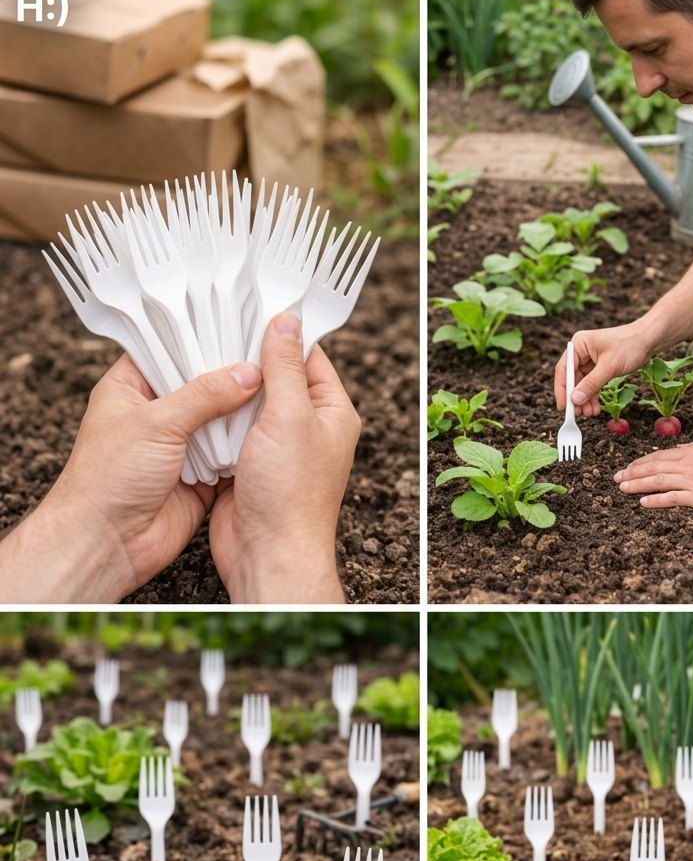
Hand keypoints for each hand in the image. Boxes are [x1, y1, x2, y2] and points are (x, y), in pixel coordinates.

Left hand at [0, 356, 260, 601]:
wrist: (107, 542)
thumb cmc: (107, 479)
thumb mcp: (155, 422)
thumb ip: (204, 395)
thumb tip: (247, 373)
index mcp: (130, 387)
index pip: (169, 347)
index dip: (201, 335)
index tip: (238, 321)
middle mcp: (156, 413)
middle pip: (202, 383)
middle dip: (231, 374)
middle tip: (266, 353)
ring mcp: (179, 445)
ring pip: (219, 418)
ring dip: (242, 411)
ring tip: (277, 385)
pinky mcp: (199, 476)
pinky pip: (229, 454)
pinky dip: (245, 446)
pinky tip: (269, 428)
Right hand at [208, 313, 360, 602]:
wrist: (269, 553)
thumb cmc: (290, 493)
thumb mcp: (290, 416)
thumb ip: (284, 367)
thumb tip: (286, 322)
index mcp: (331, 412)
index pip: (308, 356)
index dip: (280, 332)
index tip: (248, 307)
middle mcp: (306, 428)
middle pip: (274, 377)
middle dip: (245, 358)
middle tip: (212, 331)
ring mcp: (276, 448)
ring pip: (248, 404)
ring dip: (226, 389)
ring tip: (196, 359)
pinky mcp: (248, 466)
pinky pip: (229, 431)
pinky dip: (213, 418)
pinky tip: (193, 399)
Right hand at [555, 323, 655, 415]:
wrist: (649, 340)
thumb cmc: (630, 345)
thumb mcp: (609, 366)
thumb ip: (591, 384)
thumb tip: (575, 400)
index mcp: (579, 345)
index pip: (564, 370)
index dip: (562, 390)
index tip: (564, 407)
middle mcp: (581, 352)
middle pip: (571, 379)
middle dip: (576, 397)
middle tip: (578, 414)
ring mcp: (589, 360)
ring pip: (582, 385)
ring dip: (585, 400)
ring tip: (590, 413)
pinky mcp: (598, 368)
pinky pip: (591, 385)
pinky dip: (593, 396)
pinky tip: (595, 408)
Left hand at [613, 442, 692, 511]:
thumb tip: (680, 447)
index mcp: (689, 453)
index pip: (658, 456)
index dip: (640, 462)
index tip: (627, 468)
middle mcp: (686, 465)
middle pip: (652, 468)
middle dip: (632, 473)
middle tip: (617, 479)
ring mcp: (690, 481)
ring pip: (657, 481)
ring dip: (637, 484)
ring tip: (623, 489)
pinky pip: (671, 498)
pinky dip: (655, 500)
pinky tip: (643, 502)